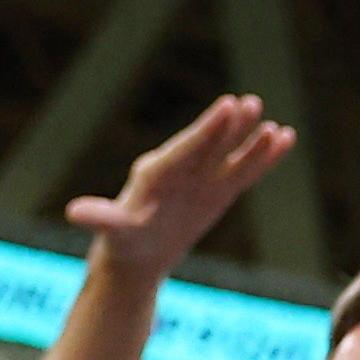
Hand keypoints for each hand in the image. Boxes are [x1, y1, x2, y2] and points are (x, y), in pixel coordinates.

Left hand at [67, 94, 293, 284]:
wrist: (138, 257)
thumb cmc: (121, 242)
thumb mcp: (111, 231)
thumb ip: (101, 218)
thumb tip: (74, 212)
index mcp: (157, 171)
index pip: (187, 147)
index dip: (208, 128)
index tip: (226, 105)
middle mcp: (182, 167)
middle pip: (210, 144)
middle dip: (230, 126)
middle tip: (249, 102)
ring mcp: (203, 177)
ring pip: (231, 155)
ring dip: (251, 140)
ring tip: (275, 127)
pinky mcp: (219, 190)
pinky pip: (245, 171)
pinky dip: (264, 157)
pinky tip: (286, 139)